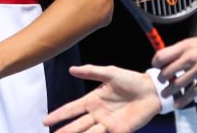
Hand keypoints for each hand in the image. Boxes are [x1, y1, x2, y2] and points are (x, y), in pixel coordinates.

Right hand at [43, 65, 159, 132]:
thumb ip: (91, 72)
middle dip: (65, 131)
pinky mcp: (119, 131)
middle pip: (77, 125)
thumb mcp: (110, 73)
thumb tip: (71, 69)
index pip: (71, 109)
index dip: (58, 115)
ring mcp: (107, 124)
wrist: (152, 90)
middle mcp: (97, 114)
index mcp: (93, 100)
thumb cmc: (131, 80)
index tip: (45, 121)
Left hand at [152, 32, 196, 108]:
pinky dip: (183, 100)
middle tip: (162, 83)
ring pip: (177, 84)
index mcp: (185, 46)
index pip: (162, 56)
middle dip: (162, 80)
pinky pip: (192, 92)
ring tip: (165, 95)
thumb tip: (168, 58)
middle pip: (167, 72)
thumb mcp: (194, 42)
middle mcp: (190, 57)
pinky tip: (178, 104)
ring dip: (169, 92)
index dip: (156, 63)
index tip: (156, 67)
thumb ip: (181, 50)